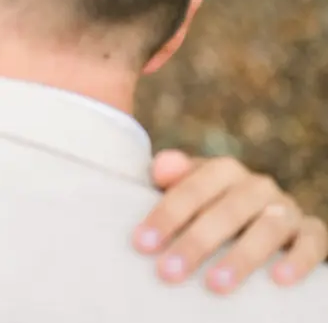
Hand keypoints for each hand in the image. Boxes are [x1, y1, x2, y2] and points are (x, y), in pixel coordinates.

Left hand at [133, 149, 327, 293]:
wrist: (259, 213)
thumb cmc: (209, 206)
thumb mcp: (188, 188)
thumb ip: (171, 177)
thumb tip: (159, 168)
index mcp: (224, 170)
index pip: (193, 188)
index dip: (167, 215)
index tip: (142, 244)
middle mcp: (258, 186)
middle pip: (228, 210)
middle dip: (196, 242)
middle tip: (169, 272)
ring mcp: (287, 208)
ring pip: (269, 227)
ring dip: (242, 257)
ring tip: (215, 285)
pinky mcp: (312, 232)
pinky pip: (312, 243)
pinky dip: (298, 260)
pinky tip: (279, 280)